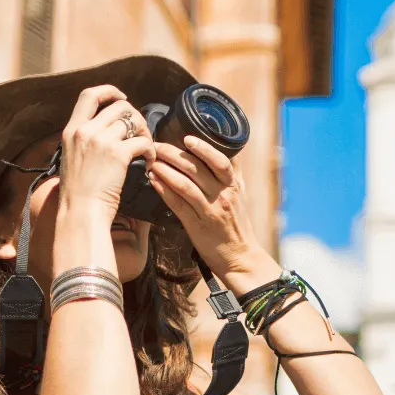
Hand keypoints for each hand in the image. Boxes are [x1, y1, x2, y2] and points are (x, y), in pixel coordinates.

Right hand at [59, 86, 154, 218]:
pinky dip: (152, 151)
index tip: (123, 97)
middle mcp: (85, 130)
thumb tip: (104, 132)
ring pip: (134, 121)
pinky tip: (149, 162)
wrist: (80, 212)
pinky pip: (143, 142)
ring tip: (147, 150)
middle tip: (142, 135)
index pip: (89, 95)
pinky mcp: (118, 154)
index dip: (110, 91)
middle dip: (136, 118)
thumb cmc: (78, 194)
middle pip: (120, 106)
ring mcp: (101, 141)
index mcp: (71, 130)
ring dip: (146, 134)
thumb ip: (84, 142)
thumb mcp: (71, 159)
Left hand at [149, 136, 270, 279]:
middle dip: (174, 154)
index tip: (187, 138)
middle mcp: (223, 196)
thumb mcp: (242, 196)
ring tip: (152, 161)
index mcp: (234, 187)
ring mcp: (210, 210)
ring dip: (165, 169)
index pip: (220, 161)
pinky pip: (177, 203)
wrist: (240, 257)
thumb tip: (227, 150)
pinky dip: (164, 189)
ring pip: (185, 184)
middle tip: (157, 146)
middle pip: (197, 169)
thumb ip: (233, 174)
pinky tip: (154, 180)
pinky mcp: (196, 224)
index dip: (203, 148)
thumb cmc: (237, 225)